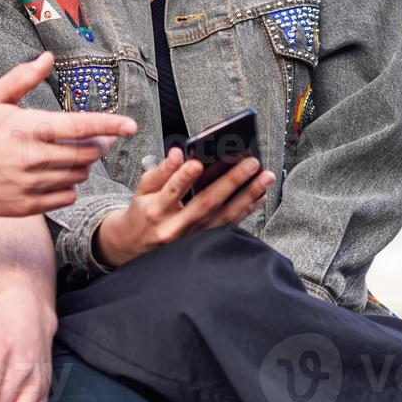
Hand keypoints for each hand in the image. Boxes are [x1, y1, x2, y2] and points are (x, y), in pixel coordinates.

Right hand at [0, 53, 137, 216]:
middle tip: (97, 139)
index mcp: (29, 127)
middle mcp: (33, 158)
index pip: (81, 126)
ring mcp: (31, 185)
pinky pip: (65, 197)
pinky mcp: (26, 206)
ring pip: (78, 176)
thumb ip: (23, 78)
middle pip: (86, 154)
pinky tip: (58, 176)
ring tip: (72, 156)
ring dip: (83, 165)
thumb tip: (49, 57)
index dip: (110, 125)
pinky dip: (69, 187)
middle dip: (98, 145)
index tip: (131, 126)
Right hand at [94, 147, 274, 267]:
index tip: (197, 163)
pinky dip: (246, 210)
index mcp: (156, 210)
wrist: (136, 247)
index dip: (184, 177)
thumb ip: (160, 172)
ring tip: (264, 177)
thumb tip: (176, 154)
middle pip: (206, 203)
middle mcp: (176, 227)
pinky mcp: (204, 244)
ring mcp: (193, 238)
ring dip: (248, 195)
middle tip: (250, 163)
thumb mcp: (142, 191)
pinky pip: (229, 226)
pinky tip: (259, 196)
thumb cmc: (141, 215)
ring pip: (224, 216)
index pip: (172, 191)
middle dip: (231, 181)